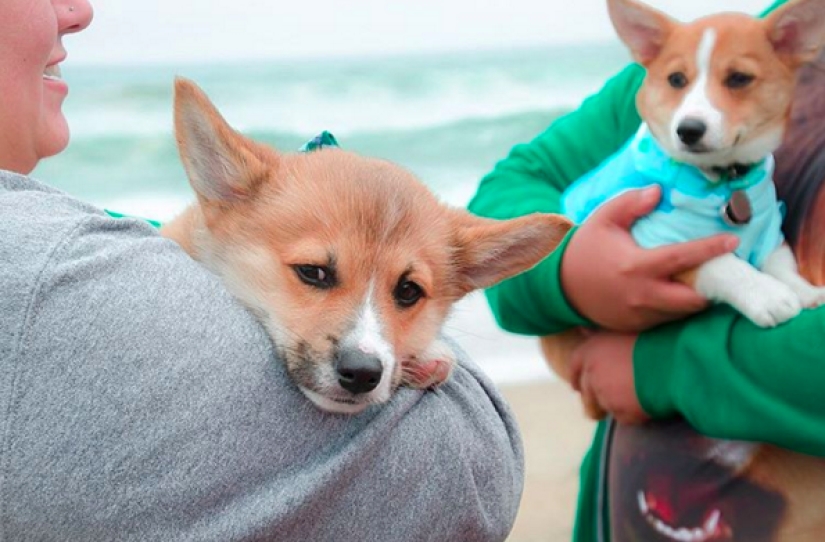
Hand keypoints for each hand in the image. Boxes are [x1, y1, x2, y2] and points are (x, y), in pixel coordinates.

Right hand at [561, 186, 738, 331]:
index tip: (732, 241)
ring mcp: (639, 314)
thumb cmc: (585, 248)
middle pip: (692, 300)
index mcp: (636, 266)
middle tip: (722, 272)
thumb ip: (631, 203)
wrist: (560, 285)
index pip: (682, 258)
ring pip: (681, 313)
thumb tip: (658, 191)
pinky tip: (678, 292)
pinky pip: (665, 319)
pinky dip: (676, 307)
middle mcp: (641, 294)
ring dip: (695, 298)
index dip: (710, 250)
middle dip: (711, 288)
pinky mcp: (635, 326)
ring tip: (705, 281)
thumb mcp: (604, 219)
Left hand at [569, 331, 647, 423]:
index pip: (573, 366)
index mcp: (589, 351)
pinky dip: (633, 413)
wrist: (673, 361)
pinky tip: (648, 401)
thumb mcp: (622, 329)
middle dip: (594, 399)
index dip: (576, 376)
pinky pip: (623, 416)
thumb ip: (602, 336)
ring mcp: (604, 394)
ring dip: (615, 405)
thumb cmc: (653, 340)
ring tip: (635, 397)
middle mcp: (591, 373)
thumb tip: (585, 330)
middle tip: (610, 399)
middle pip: (586, 392)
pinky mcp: (619, 411)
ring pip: (604, 406)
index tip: (577, 385)